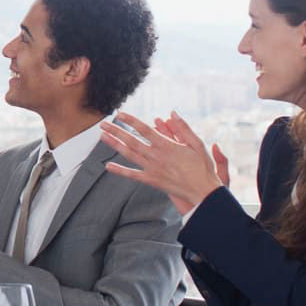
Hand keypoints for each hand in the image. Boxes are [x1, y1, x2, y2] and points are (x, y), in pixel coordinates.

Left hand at [100, 111, 223, 213]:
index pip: (144, 129)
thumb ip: (183, 128)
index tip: (120, 114)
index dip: (131, 121)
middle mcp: (156, 156)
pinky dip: (119, 170)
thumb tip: (172, 113)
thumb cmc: (202, 167)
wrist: (203, 191)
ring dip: (115, 145)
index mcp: (167, 145)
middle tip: (102, 124)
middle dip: (116, 131)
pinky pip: (132, 175)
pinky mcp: (151, 180)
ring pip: (129, 154)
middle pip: (132, 140)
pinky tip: (108, 166)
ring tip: (102, 136)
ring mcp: (152, 168)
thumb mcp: (197, 144)